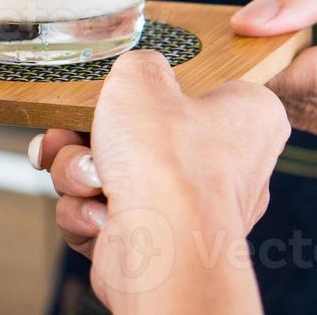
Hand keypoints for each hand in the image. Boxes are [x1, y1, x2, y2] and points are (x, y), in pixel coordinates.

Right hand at [36, 52, 288, 313]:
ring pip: (110, 173)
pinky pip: (102, 213)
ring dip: (80, 172)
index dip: (148, 89)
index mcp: (247, 118)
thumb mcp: (142, 77)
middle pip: (137, 133)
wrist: (161, 252)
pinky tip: (99, 214)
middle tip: (69, 132)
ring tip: (88, 177)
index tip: (118, 90)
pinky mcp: (154, 242)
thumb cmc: (169, 166)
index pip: (197, 88)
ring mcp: (189, 208)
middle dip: (89, 135)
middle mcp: (226, 166)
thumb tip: (136, 74)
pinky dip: (88, 212)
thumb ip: (139, 64)